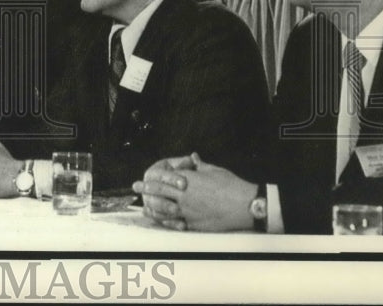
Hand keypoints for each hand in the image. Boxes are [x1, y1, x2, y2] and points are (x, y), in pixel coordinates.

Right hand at [132, 154, 196, 229]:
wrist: (184, 191)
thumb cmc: (183, 176)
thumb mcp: (186, 168)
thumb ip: (188, 164)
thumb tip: (193, 157)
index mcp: (155, 171)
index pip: (159, 173)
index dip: (171, 178)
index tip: (184, 184)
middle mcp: (148, 185)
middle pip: (152, 189)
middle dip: (165, 193)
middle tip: (178, 200)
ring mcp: (150, 200)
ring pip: (153, 205)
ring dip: (164, 208)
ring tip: (177, 211)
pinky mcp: (156, 213)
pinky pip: (159, 219)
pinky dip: (170, 222)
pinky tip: (181, 224)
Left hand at [133, 153, 256, 231]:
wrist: (245, 205)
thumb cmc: (231, 185)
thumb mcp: (214, 170)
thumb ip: (200, 165)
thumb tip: (193, 157)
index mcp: (188, 180)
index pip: (164, 178)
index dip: (151, 179)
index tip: (142, 179)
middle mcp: (185, 195)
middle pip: (160, 193)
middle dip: (146, 191)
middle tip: (136, 189)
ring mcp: (189, 211)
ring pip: (164, 210)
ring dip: (153, 208)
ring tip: (145, 207)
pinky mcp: (195, 224)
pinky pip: (177, 223)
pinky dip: (167, 222)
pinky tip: (162, 222)